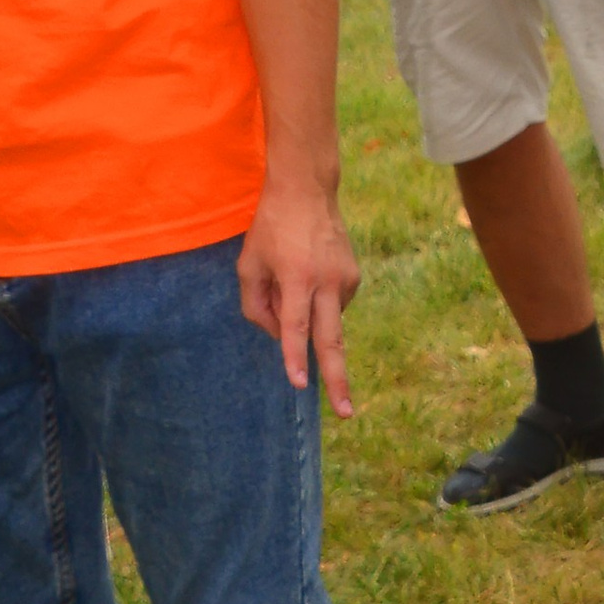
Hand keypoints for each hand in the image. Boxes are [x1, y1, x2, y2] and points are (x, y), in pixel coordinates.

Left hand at [237, 172, 359, 413]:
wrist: (308, 191)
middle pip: (332, 340)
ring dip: (308, 318)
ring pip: (326, 320)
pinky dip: (317, 303)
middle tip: (345, 412)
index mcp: (297, 277)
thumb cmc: (271, 228)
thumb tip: (280, 338)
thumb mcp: (248, 264)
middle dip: (338, 379)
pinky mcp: (355, 277)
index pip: (295, 326)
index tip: (298, 383)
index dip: (294, 356)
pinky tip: (306, 275)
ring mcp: (346, 280)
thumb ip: (257, 306)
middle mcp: (327, 281)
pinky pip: (332, 306)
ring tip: (289, 278)